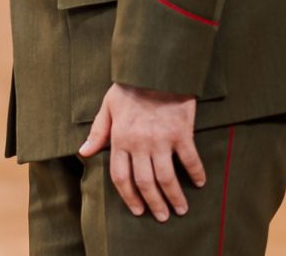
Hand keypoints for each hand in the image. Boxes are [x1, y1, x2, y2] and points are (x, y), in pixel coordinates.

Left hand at [78, 83, 205, 221]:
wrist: (155, 68)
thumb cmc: (130, 87)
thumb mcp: (108, 107)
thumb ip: (98, 132)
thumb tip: (85, 152)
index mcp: (120, 139)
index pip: (121, 176)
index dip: (128, 196)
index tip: (137, 210)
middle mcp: (139, 143)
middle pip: (145, 182)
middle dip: (153, 203)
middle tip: (161, 216)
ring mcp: (161, 139)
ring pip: (167, 177)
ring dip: (174, 197)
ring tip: (180, 209)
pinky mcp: (181, 132)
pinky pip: (190, 159)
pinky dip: (196, 173)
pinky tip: (200, 183)